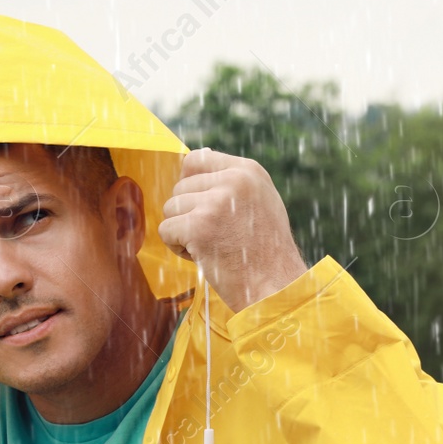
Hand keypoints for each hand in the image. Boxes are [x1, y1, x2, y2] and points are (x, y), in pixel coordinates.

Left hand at [158, 148, 307, 311]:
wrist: (276, 288)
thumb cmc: (267, 252)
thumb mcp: (261, 201)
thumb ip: (233, 180)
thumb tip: (199, 155)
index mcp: (248, 170)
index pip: (197, 159)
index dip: (189, 184)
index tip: (200, 208)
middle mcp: (233, 180)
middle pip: (180, 187)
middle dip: (188, 214)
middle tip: (214, 237)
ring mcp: (215, 202)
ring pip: (170, 209)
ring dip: (182, 232)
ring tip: (211, 247)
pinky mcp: (198, 227)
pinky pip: (166, 230)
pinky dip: (177, 248)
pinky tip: (203, 257)